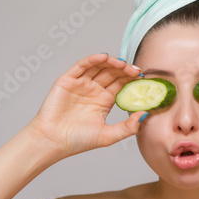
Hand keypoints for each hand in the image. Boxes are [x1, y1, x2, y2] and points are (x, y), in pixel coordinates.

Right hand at [27, 53, 145, 159]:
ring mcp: (81, 84)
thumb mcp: (109, 136)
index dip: (131, 79)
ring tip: (122, 64)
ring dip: (111, 63)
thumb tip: (145, 114)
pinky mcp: (68, 80)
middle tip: (135, 70)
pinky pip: (82, 66)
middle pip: (112, 73)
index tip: (142, 78)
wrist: (52, 141)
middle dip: (124, 70)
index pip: (121, 84)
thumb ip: (128, 127)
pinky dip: (93, 60)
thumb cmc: (78, 141)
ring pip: (99, 67)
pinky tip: (104, 58)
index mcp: (104, 101)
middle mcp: (94, 90)